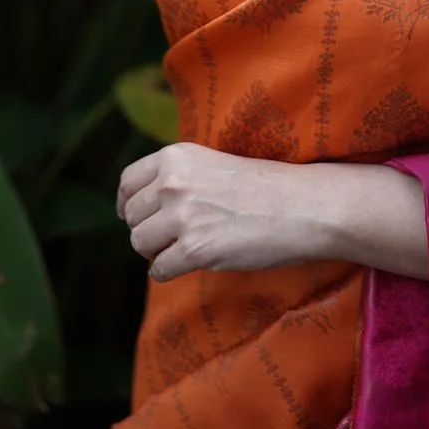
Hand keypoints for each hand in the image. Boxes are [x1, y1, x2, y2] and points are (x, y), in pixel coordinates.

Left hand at [117, 143, 312, 280]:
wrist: (300, 205)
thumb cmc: (263, 186)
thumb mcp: (211, 164)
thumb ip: (177, 177)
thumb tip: (142, 207)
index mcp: (176, 156)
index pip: (128, 183)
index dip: (129, 204)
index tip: (136, 217)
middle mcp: (173, 182)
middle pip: (132, 218)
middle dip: (148, 231)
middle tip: (174, 237)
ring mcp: (182, 216)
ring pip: (140, 244)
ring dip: (157, 252)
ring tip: (184, 248)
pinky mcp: (195, 250)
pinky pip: (159, 269)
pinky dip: (169, 272)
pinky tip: (191, 264)